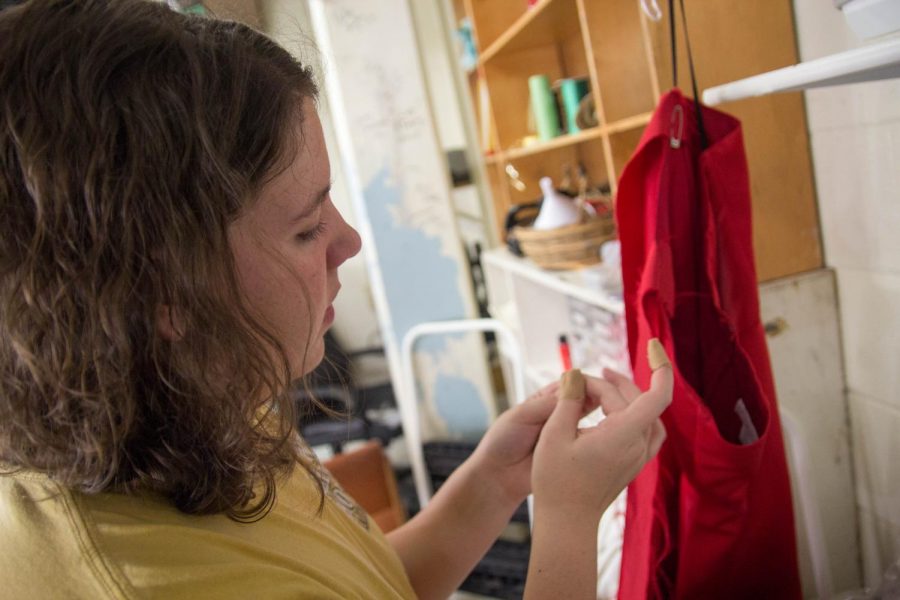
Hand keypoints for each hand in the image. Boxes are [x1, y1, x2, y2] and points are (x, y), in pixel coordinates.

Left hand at [468, 380, 602, 506]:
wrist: (498, 476)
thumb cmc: (503, 441)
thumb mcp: (521, 416)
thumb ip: (546, 404)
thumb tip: (573, 388)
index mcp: (545, 399)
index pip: (572, 385)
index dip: (587, 385)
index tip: (602, 389)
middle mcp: (558, 413)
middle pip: (585, 401)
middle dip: (599, 400)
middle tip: (614, 403)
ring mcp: (567, 433)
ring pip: (590, 421)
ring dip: (603, 418)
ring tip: (616, 419)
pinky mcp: (571, 452)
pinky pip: (589, 443)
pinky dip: (599, 439)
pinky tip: (611, 439)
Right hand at [531, 365, 672, 520]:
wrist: (566, 522)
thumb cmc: (556, 481)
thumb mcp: (554, 434)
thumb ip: (568, 400)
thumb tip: (577, 375)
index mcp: (622, 434)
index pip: (657, 395)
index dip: (661, 366)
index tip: (652, 344)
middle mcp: (637, 445)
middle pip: (635, 399)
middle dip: (610, 384)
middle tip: (580, 383)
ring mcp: (638, 456)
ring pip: (643, 413)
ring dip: (625, 395)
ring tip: (602, 384)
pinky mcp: (633, 463)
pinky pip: (645, 429)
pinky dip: (634, 412)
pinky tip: (616, 410)